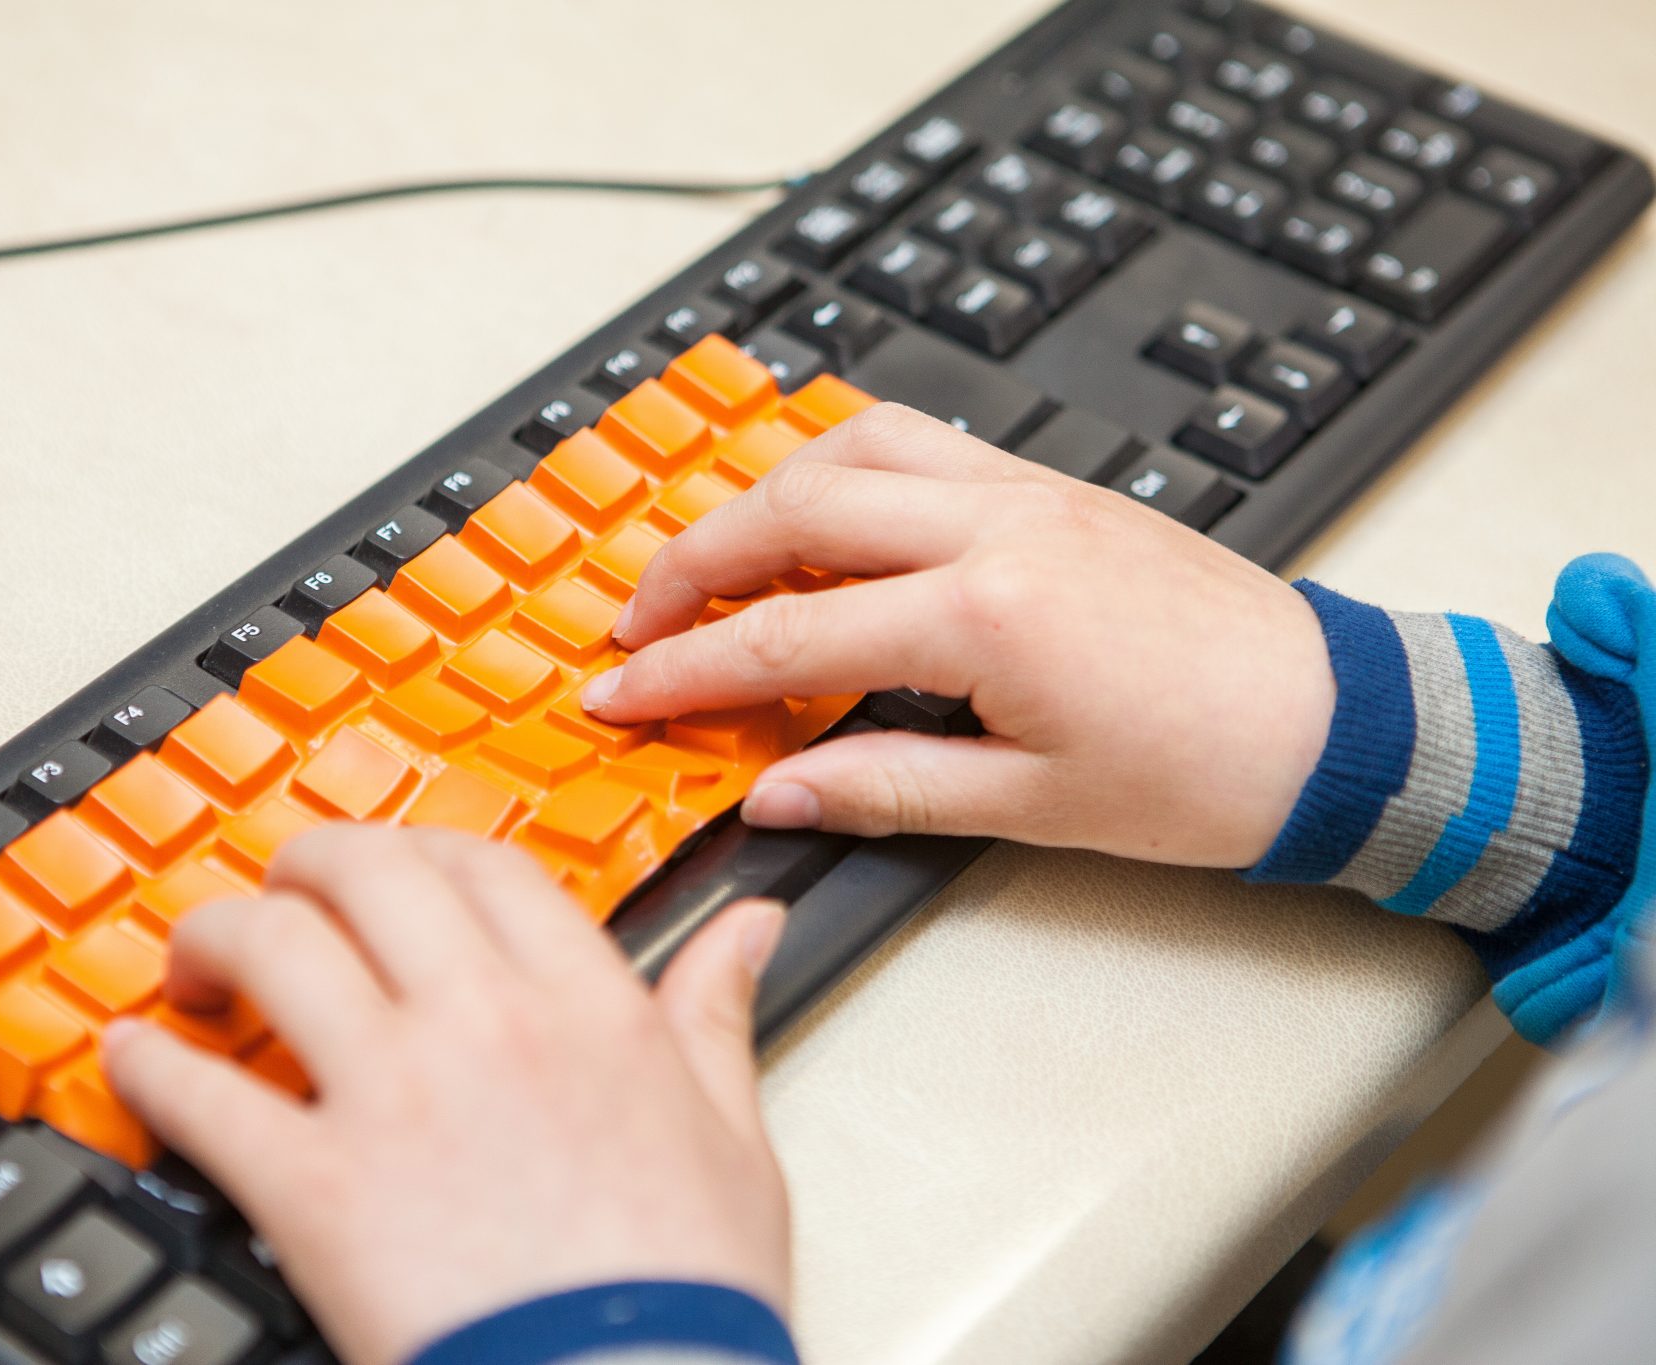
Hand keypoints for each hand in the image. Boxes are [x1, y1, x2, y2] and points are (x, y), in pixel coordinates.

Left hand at [102, 824, 790, 1364]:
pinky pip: (205, 1097)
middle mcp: (482, 1023)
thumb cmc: (686, 1292)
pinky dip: (151, 1068)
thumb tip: (749, 928)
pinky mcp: (316, 1190)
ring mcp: (393, 1096)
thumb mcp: (734, 1139)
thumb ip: (717, 1016)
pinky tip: (133, 1061)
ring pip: (274, 950)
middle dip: (306, 866)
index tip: (394, 870)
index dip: (421, 851)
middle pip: (364, 874)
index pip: (483, 866)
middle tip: (284, 895)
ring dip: (217, 939)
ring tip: (198, 967)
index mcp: (587, 1007)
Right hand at [583, 403, 1334, 867]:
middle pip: (792, 511)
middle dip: (691, 564)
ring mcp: (1025, 490)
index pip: (783, 640)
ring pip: (851, 444)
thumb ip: (879, 788)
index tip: (619, 694)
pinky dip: (845, 463)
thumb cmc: (1202, 775)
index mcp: (983, 619)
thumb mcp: (1027, 808)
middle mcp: (994, 528)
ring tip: (718, 559)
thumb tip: (768, 791)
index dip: (682, 671)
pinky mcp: (1052, 482)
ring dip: (763, 492)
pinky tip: (824, 512)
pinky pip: (920, 437)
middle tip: (636, 621)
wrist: (1331, 724)